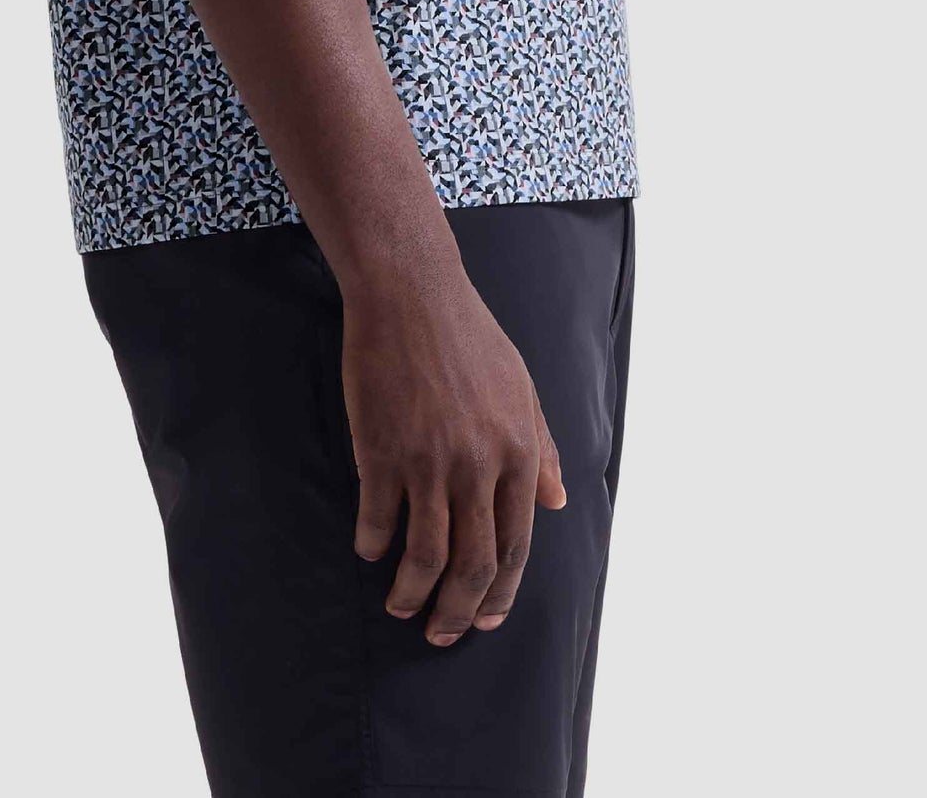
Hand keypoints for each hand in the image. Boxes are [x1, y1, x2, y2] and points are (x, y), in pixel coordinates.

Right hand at [341, 271, 567, 644]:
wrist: (411, 292)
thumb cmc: (469, 335)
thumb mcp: (521, 388)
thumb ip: (539, 447)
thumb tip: (557, 502)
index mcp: (517, 452)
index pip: (516, 545)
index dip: (501, 592)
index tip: (485, 620)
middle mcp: (478, 466)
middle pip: (473, 565)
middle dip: (456, 612)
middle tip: (440, 634)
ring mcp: (429, 461)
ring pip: (425, 555)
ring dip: (412, 594)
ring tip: (400, 606)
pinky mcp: (383, 451)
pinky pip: (379, 520)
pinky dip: (374, 546)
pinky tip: (370, 552)